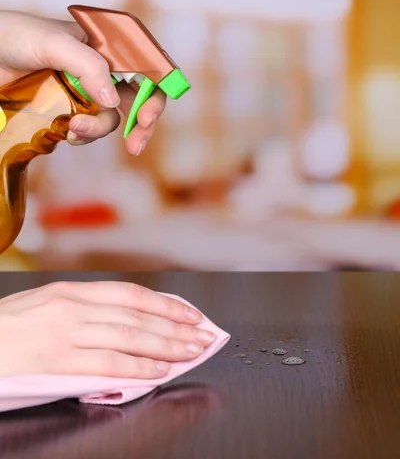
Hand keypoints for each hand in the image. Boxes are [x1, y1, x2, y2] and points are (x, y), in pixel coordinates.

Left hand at [0, 11, 165, 154]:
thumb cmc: (15, 36)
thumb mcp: (54, 44)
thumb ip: (88, 67)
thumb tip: (113, 101)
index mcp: (106, 45)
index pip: (146, 66)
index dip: (156, 91)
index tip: (147, 116)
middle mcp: (102, 69)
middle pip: (139, 97)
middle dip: (142, 123)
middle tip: (136, 144)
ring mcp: (86, 92)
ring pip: (111, 118)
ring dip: (99, 130)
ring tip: (74, 130)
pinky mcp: (69, 111)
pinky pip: (88, 129)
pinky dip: (82, 136)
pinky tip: (67, 134)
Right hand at [0, 281, 215, 377]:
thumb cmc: (6, 327)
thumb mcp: (45, 306)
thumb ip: (83, 311)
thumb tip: (125, 322)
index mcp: (71, 291)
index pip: (130, 294)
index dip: (164, 304)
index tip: (190, 314)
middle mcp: (73, 307)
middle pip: (136, 315)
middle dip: (175, 327)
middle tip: (202, 336)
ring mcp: (65, 332)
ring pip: (128, 336)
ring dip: (165, 345)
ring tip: (191, 352)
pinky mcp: (57, 360)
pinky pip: (106, 363)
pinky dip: (137, 366)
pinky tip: (157, 370)